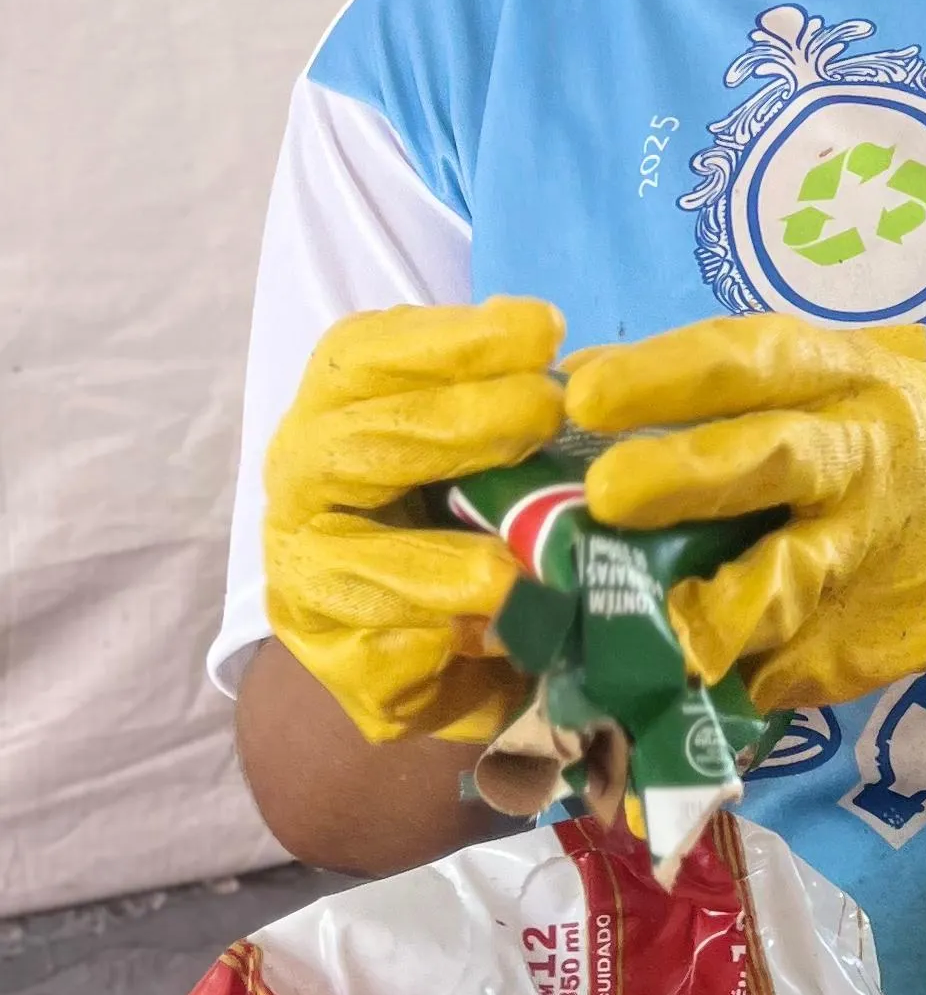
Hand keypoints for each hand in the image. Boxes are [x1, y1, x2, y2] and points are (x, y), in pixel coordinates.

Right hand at [264, 300, 565, 744]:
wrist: (432, 649)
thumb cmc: (465, 513)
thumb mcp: (489, 441)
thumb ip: (509, 395)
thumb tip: (555, 342)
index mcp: (334, 411)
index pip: (365, 357)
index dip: (450, 341)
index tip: (540, 330)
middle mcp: (301, 485)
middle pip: (354, 445)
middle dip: (455, 424)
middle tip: (545, 412)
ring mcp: (304, 579)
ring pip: (354, 564)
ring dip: (441, 564)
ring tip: (513, 569)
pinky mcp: (334, 664)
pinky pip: (382, 654)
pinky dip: (442, 648)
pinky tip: (494, 641)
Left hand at [564, 314, 925, 713]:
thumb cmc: (876, 414)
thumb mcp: (819, 368)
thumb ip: (709, 383)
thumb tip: (572, 386)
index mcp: (833, 377)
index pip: (743, 363)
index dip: (663, 377)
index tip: (584, 394)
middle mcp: (854, 457)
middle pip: (770, 458)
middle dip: (685, 477)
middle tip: (602, 497)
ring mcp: (865, 550)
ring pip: (788, 580)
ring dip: (712, 609)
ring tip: (643, 629)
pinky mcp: (869, 633)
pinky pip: (791, 664)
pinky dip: (727, 680)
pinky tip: (670, 694)